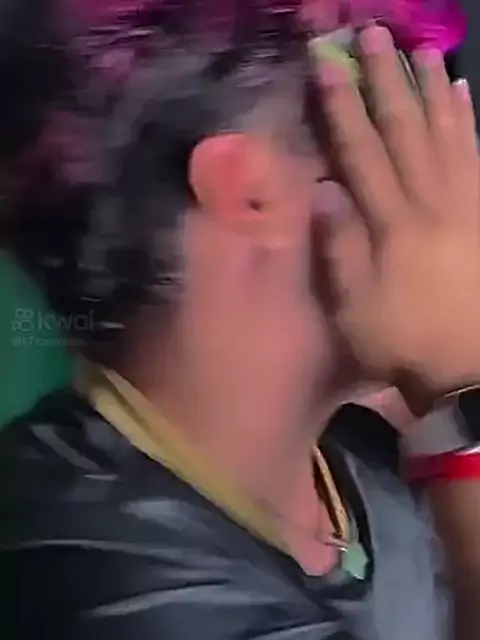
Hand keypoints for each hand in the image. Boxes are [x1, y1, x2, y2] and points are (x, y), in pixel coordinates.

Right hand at [318, 25, 479, 406]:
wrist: (471, 371)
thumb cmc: (404, 342)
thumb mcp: (355, 308)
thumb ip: (340, 247)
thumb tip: (323, 188)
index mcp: (394, 226)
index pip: (363, 154)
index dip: (343, 108)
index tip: (328, 65)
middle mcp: (431, 203)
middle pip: (407, 132)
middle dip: (388, 80)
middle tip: (375, 34)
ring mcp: (465, 205)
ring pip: (447, 134)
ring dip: (432, 90)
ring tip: (423, 48)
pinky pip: (478, 157)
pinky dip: (469, 123)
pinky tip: (464, 96)